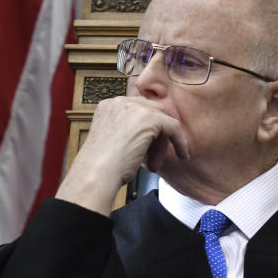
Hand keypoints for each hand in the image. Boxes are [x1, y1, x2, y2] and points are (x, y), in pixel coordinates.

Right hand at [55, 96, 188, 214]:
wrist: (96, 174)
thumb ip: (127, 131)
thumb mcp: (113, 142)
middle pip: (151, 112)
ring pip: (162, 120)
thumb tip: (150, 135)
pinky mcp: (149, 119)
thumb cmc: (101, 167)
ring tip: (153, 164)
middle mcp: (119, 102)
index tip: (146, 149)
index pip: (137, 110)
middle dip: (155, 136)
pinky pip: (172, 127)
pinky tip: (182, 154)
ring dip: (161, 143)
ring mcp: (134, 108)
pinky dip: (179, 141)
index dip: (146, 131)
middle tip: (151, 159)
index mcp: (108, 106)